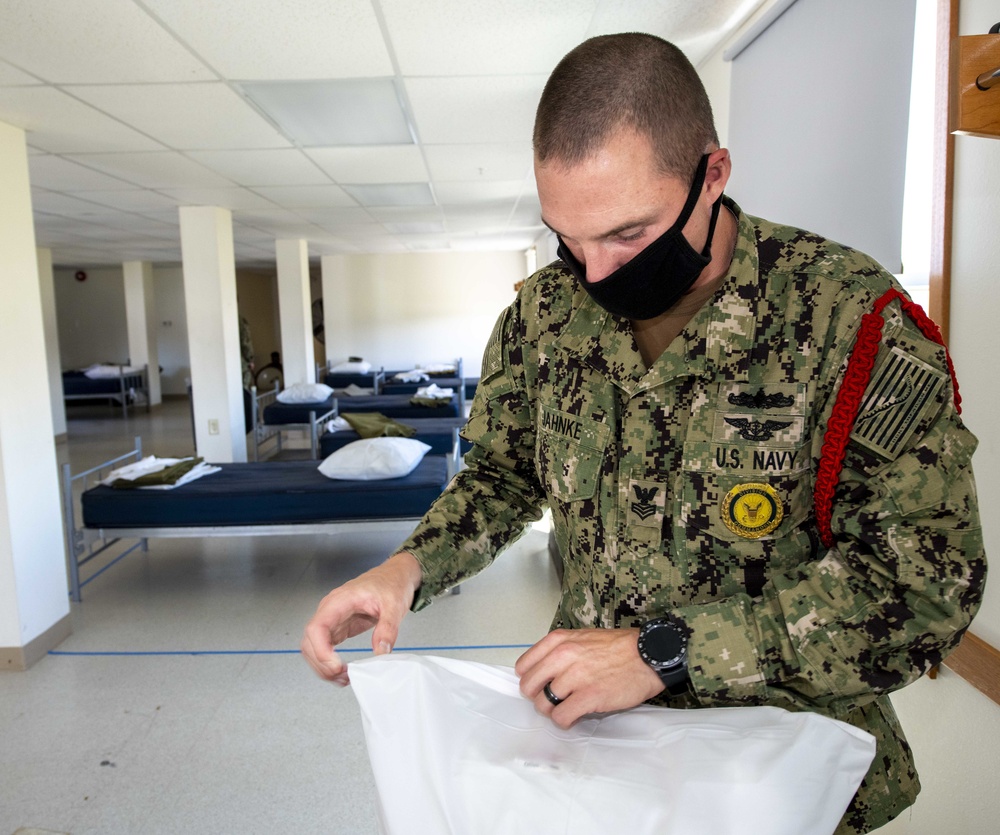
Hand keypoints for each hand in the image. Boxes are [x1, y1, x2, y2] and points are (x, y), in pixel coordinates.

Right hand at [300, 552, 421, 685]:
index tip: (335, 666)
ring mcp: (332, 620)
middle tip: (342, 677)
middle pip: (309, 641)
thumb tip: (380, 652)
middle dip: (321, 664)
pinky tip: (342, 673)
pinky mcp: (338, 628)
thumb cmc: (390, 584)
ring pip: (312, 648)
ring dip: (323, 667)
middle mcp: (330, 611)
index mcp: (340, 601)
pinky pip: (324, 648)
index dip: (320, 650)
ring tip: (343, 678)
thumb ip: (388, 628)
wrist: (394, 576)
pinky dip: (328, 663)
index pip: (316, 627)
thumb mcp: (394, 605)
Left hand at [515, 628, 664, 727]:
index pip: (524, 666)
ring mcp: (575, 677)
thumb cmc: (618, 647)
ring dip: (552, 711)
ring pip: (543, 704)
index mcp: (559, 641)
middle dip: (538, 697)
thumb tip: (543, 672)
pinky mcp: (589, 697)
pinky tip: (574, 717)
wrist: (648, 654)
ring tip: (566, 708)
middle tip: (552, 700)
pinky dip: (565, 721)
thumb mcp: (583, 637)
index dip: (530, 679)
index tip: (540, 685)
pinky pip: (561, 716)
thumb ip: (560, 651)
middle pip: (529, 687)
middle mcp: (563, 656)